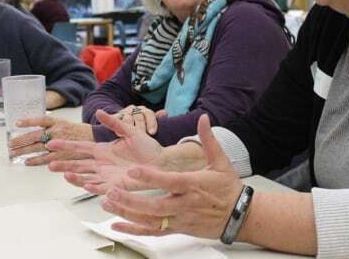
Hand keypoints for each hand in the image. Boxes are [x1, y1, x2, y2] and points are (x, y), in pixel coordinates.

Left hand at [7, 116, 92, 165]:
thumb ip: (50, 126)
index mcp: (58, 122)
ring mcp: (59, 144)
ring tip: (13, 153)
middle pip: (35, 135)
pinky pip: (45, 159)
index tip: (17, 123)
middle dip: (21, 140)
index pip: (40, 120)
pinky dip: (35, 161)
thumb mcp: (64, 123)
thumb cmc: (78, 132)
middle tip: (10, 144)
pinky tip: (27, 162)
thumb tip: (34, 129)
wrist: (94, 140)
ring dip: (23, 151)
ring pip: (37, 148)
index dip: (28, 121)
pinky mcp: (61, 155)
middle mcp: (57, 132)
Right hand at [47, 110, 165, 193]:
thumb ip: (114, 123)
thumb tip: (99, 111)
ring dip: (74, 177)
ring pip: (85, 178)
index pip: (80, 148)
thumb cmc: (147, 147)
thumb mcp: (130, 131)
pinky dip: (92, 186)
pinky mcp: (115, 187)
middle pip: (78, 165)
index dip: (66, 146)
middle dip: (64, 165)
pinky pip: (100, 188)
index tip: (51, 143)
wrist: (162, 162)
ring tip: (63, 174)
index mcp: (103, 150)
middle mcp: (102, 164)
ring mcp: (107, 176)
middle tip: (49, 164)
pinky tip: (85, 183)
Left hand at [100, 114, 243, 238]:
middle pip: (154, 205)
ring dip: (127, 213)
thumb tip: (203, 118)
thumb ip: (208, 140)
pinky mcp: (178, 229)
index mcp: (193, 185)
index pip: (168, 181)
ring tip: (108, 203)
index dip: (150, 177)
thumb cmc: (228, 188)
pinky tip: (117, 225)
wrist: (240, 216)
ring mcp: (180, 219)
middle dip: (131, 200)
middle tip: (111, 192)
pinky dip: (134, 229)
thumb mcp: (221, 162)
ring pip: (150, 220)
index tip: (132, 171)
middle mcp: (185, 204)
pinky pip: (153, 232)